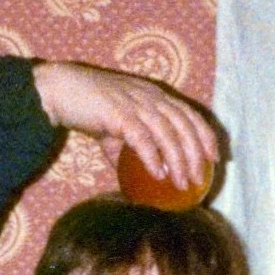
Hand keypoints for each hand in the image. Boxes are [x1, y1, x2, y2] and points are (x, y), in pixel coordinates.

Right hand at [33, 61, 218, 191]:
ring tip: (182, 184)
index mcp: (154, 95)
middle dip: (197, 153)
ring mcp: (135, 104)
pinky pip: (141, 138)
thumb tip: (133, 176)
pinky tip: (158, 174)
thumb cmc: (86, 107)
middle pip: (184, 125)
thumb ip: (126, 148)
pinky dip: (152, 157)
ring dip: (178, 160)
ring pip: (167, 133)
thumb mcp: (113, 127)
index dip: (205, 135)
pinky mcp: (118, 113)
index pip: (189, 114)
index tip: (215, 158)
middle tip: (200, 179)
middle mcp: (150, 97)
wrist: (59, 90)